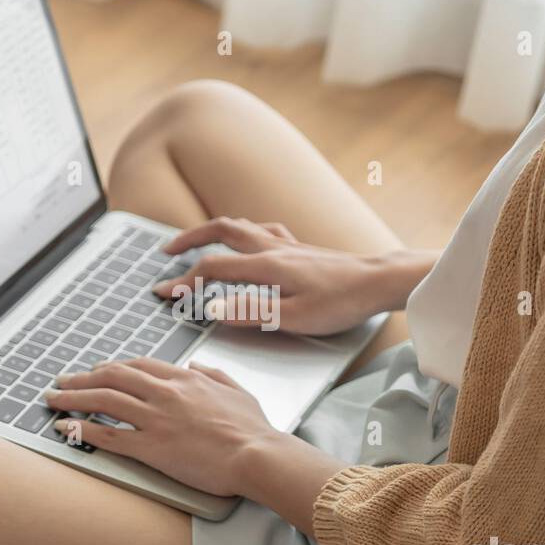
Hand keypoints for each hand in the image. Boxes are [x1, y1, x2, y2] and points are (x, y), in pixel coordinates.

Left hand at [44, 357, 281, 496]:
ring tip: (53, 400)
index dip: (112, 367)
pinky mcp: (151, 447)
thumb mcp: (237, 391)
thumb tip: (198, 365)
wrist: (257, 455)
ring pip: (103, 401)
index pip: (138, 365)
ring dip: (73, 398)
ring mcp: (155, 419)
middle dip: (82, 378)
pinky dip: (83, 429)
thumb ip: (215, 375)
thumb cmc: (253, 430)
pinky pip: (108, 435)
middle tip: (63, 381)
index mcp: (185, 379)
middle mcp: (165, 393)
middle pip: (112, 377)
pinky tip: (67, 428)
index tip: (97, 370)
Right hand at [152, 217, 434, 335]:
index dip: (184, 281)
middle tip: (167, 252)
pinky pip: (264, 230)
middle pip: (220, 231)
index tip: (164, 294)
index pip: (212, 269)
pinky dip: (245, 232)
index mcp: (267, 266)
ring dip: (213, 230)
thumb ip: (251, 312)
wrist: (379, 281)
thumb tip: (213, 308)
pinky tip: (248, 240)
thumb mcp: (295, 318)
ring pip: (241, 226)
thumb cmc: (342, 302)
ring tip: (198, 241)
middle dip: (188, 239)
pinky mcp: (300, 248)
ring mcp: (287, 244)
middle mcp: (273, 248)